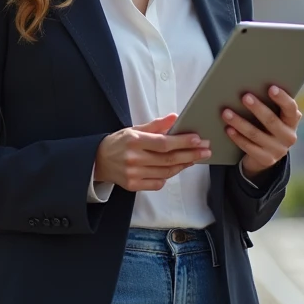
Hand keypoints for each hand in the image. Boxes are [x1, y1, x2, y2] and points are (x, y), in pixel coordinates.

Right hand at [94, 114, 211, 191]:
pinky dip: (169, 176)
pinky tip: (176, 168)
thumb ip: (155, 125)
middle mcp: (134, 158)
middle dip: (191, 154)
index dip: (182, 142)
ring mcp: (133, 174)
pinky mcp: (133, 185)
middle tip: (205, 150)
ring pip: (166, 172)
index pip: (163, 143)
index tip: (197, 139)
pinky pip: (158, 183)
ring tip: (194, 158)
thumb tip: (175, 117)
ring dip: (183, 165)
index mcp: (134, 141)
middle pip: (168, 158)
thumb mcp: (134, 129)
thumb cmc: (118, 143)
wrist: (98, 161)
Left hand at [221, 86, 300, 177]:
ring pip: (256, 134)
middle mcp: (289, 137)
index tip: (271, 88)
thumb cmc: (268, 127)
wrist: (267, 154)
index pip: (291, 108)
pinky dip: (237, 137)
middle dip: (257, 108)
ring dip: (240, 122)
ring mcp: (278, 150)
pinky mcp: (266, 160)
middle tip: (244, 96)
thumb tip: (255, 84)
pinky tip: (228, 129)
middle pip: (271, 121)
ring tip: (226, 112)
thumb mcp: (275, 117)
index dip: (282, 98)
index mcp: (292, 122)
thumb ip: (271, 105)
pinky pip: (249, 147)